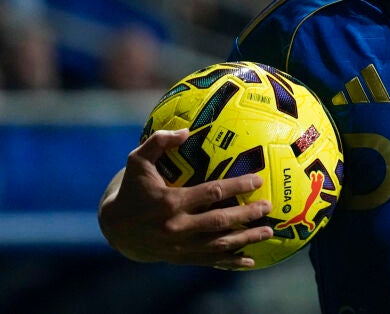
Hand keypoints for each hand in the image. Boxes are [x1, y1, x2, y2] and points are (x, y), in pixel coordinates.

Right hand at [98, 128, 273, 268]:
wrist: (116, 228)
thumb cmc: (133, 189)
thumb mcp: (137, 161)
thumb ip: (159, 141)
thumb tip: (185, 131)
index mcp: (170, 202)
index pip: (211, 193)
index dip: (236, 187)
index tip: (257, 180)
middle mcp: (176, 227)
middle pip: (220, 221)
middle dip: (247, 215)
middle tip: (268, 206)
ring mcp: (179, 246)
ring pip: (218, 244)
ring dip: (246, 239)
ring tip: (268, 232)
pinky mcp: (180, 258)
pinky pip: (210, 261)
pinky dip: (230, 262)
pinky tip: (249, 260)